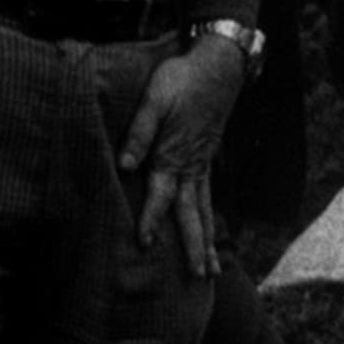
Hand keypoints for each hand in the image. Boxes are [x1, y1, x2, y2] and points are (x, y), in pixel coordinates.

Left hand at [118, 35, 244, 277]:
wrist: (219, 65)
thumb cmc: (182, 79)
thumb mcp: (154, 99)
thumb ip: (139, 132)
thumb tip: (125, 165)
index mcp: (175, 154)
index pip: (162, 195)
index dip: (150, 219)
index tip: (145, 244)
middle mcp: (192, 166)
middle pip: (194, 214)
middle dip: (196, 247)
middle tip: (202, 278)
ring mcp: (203, 164)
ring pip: (206, 211)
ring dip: (207, 241)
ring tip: (212, 271)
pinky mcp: (207, 159)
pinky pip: (209, 198)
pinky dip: (210, 221)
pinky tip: (208, 235)